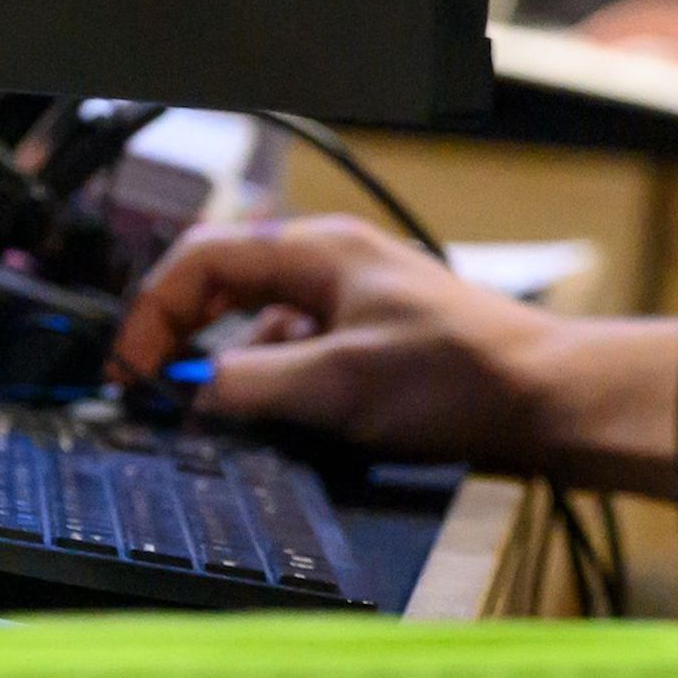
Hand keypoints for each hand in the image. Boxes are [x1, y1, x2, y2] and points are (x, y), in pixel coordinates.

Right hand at [109, 216, 677, 496]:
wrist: (548, 400)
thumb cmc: (459, 378)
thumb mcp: (339, 386)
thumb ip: (254, 385)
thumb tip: (195, 394)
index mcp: (316, 253)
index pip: (202, 257)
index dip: (154, 311)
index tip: (130, 368)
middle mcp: (328, 267)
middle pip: (223, 285)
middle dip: (181, 335)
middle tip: (151, 391)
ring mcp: (351, 303)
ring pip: (258, 326)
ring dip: (229, 368)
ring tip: (213, 418)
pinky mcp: (370, 343)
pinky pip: (296, 354)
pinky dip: (271, 385)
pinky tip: (274, 424)